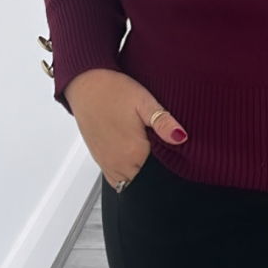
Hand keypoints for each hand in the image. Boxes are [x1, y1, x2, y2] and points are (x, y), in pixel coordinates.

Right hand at [63, 69, 187, 187]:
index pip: (160, 173)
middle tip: (158, 149)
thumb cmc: (113, 91)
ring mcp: (107, 164)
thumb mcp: (144, 102)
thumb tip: (181, 138)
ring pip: (130, 183)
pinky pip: (116, 180)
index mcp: (134, 153)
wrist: (86, 84)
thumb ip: (163, 123)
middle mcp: (119, 164)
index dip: (170, 164)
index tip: (171, 151)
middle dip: (155, 172)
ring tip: (145, 153)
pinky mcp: (100, 160)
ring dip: (140, 174)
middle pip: (145, 180)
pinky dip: (126, 174)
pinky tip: (132, 157)